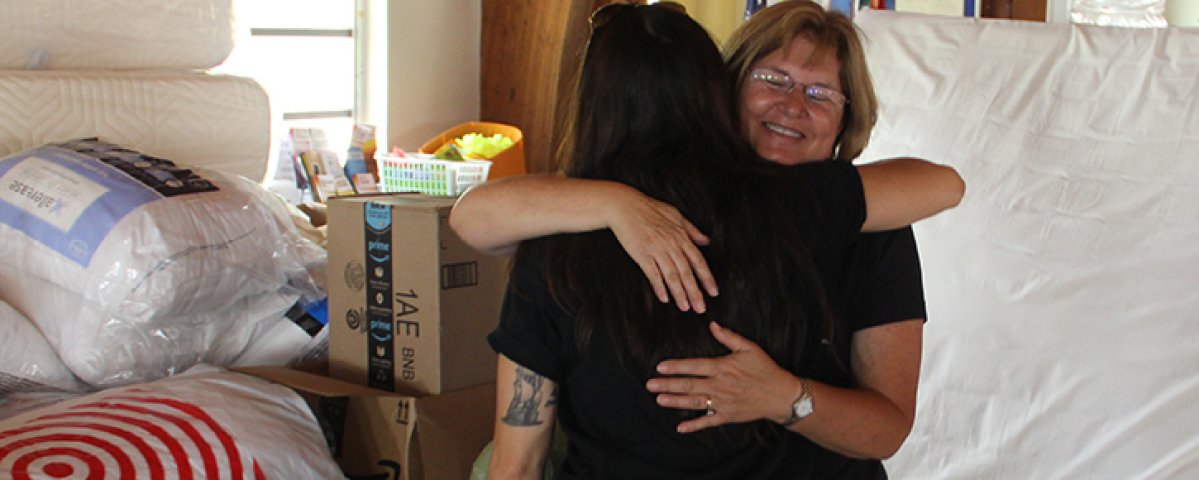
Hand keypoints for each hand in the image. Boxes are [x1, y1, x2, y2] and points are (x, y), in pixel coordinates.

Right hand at [606, 189, 718, 311]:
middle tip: (700, 307)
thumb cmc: (649, 208)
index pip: (698, 261)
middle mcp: (671, 244)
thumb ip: (691, 230)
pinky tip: (664, 298)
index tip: (713, 292)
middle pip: (687, 273)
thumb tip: (705, 241)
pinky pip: (653, 274)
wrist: (624, 206)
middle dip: (695, 292)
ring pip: (672, 276)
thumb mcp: (675, 214)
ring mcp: (656, 250)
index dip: (707, 278)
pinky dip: (659, 287)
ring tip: (685, 307)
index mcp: (681, 236)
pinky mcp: (642, 254)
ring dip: (679, 293)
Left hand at [646, 322, 799, 432]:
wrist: (781, 395)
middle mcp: (720, 386)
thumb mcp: (749, 348)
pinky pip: (708, 422)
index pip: (694, 366)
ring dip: (676, 401)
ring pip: (695, 402)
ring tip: (659, 400)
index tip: (660, 366)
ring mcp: (723, 403)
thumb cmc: (765, 369)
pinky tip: (680, 428)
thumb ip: (729, 337)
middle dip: (668, 384)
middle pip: (689, 385)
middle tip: (650, 385)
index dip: (676, 366)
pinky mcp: (727, 416)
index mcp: (723, 368)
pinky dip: (694, 426)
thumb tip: (712, 325)